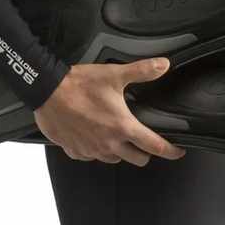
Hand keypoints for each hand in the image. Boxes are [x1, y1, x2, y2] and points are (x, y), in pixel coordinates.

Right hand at [33, 57, 188, 166]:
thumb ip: (142, 71)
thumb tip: (163, 65)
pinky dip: (94, 149)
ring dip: (118, 150)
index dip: (171, 151)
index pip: (155, 146)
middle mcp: (109, 143)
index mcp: (123, 127)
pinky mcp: (75, 151)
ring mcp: (91, 150)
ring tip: (115, 136)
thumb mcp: (114, 75)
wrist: (47, 91)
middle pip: (138, 159)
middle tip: (143, 141)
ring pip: (114, 159)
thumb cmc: (79, 84)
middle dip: (144, 152)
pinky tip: (92, 136)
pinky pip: (90, 156)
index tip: (177, 152)